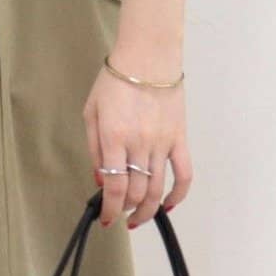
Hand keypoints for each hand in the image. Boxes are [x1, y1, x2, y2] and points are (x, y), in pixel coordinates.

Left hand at [83, 63, 191, 228]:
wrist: (147, 57)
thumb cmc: (115, 81)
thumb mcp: (92, 112)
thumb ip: (94, 149)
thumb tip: (100, 179)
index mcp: (115, 138)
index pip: (114, 187)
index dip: (110, 209)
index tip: (106, 218)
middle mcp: (140, 144)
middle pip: (136, 192)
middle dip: (125, 209)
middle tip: (119, 213)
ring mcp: (162, 143)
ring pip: (157, 188)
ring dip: (147, 209)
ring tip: (138, 217)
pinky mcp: (179, 138)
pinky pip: (184, 173)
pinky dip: (178, 193)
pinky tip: (169, 204)